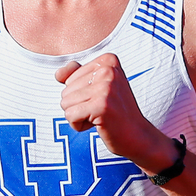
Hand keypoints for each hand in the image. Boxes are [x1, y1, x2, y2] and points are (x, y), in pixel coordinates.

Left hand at [55, 54, 177, 171]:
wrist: (137, 136)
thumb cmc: (115, 112)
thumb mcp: (96, 87)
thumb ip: (75, 75)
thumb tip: (58, 74)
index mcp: (107, 60)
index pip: (69, 77)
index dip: (81, 95)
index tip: (103, 100)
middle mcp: (108, 69)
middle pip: (66, 90)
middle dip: (79, 106)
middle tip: (102, 110)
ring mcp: (105, 87)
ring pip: (65, 103)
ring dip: (79, 116)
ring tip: (100, 117)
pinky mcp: (101, 105)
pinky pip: (69, 116)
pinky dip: (78, 125)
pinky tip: (97, 124)